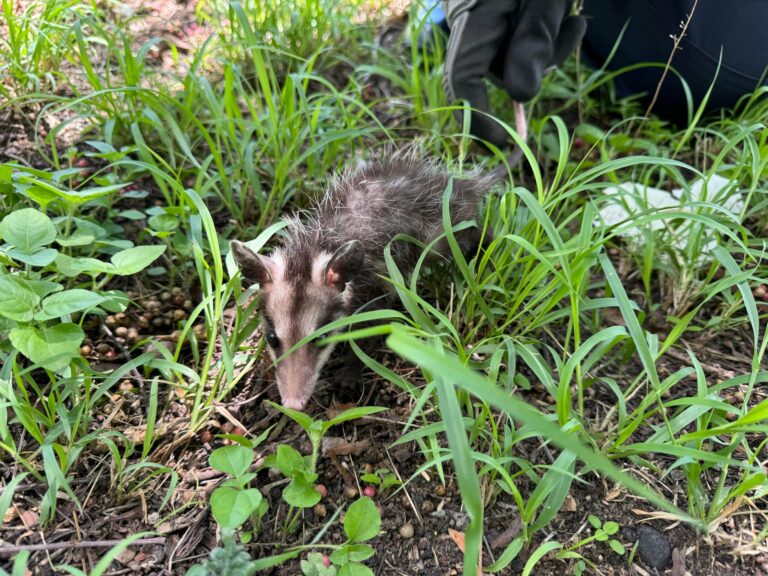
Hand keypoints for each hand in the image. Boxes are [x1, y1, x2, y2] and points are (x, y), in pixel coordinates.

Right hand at [443, 0, 585, 147]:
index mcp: (472, 16)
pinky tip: (565, 18)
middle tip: (571, 29)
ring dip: (547, 50)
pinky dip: (543, 41)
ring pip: (511, 61)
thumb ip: (534, 40)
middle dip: (536, 67)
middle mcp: (468, 21)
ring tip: (571, 18)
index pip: (461, 78)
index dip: (478, 117)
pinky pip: (515, 46)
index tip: (504, 142)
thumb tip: (521, 97)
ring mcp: (480, 21)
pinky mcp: (494, 19)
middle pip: (496, 70)